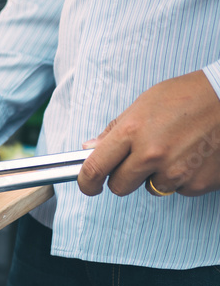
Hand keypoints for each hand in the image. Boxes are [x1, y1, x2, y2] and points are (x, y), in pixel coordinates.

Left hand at [78, 70, 219, 196]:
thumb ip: (116, 130)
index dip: (86, 183)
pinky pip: (179, 189)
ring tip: (176, 149)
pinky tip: (194, 155)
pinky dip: (183, 178)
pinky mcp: (198, 184)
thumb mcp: (145, 104)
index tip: (89, 186)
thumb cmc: (188, 96)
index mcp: (132, 132)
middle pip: (119, 187)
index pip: (94, 168)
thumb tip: (89, 147)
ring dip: (156, 176)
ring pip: (151, 189)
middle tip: (140, 160)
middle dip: (124, 178)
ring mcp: (176, 172)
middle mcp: (151, 155)